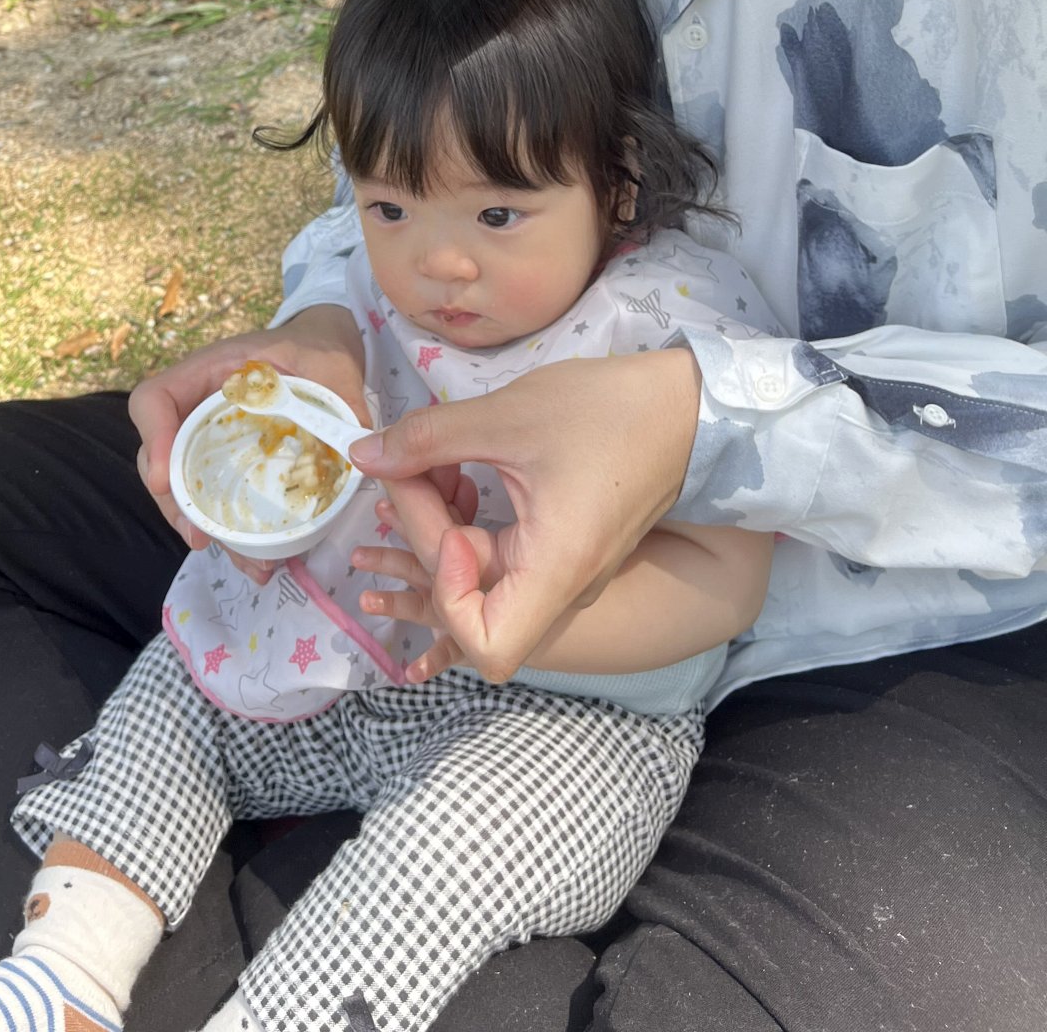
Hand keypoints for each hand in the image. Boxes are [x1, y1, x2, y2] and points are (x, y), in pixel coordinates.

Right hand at [128, 304, 365, 581]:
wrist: (322, 349)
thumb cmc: (316, 347)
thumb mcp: (331, 362)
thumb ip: (342, 396)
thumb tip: (357, 452)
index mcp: (210, 371)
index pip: (154, 400)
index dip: (153, 438)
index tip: (165, 480)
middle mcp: (198, 407)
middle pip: (160, 456)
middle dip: (174, 502)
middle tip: (199, 536)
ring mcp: (211, 439)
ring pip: (185, 487)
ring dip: (205, 528)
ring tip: (247, 562)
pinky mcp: (231, 464)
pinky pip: (217, 499)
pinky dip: (232, 532)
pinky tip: (260, 560)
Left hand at [347, 351, 700, 681]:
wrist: (692, 406)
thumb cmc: (610, 411)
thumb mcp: (508, 416)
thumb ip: (428, 440)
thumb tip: (361, 456)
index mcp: (556, 570)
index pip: (486, 647)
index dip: (445, 599)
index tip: (448, 527)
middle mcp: (562, 588)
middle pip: (470, 601)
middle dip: (425, 536)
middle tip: (408, 466)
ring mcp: (564, 573)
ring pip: (480, 575)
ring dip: (441, 526)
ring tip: (427, 463)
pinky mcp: (563, 549)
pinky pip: (500, 554)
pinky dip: (468, 520)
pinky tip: (456, 470)